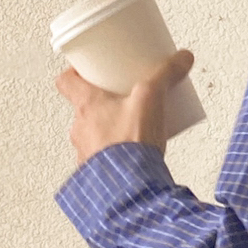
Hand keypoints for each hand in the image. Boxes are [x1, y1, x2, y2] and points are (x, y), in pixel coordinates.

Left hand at [55, 50, 195, 168]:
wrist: (129, 190)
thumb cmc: (130, 143)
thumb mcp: (151, 98)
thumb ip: (166, 74)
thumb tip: (182, 58)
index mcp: (86, 105)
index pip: (66, 82)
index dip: (75, 72)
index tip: (89, 69)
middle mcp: (80, 129)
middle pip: (84, 107)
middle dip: (103, 102)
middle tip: (123, 97)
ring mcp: (86, 153)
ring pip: (94, 134)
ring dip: (110, 129)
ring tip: (134, 127)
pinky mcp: (97, 175)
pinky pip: (102, 158)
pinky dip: (115, 153)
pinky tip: (134, 153)